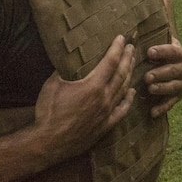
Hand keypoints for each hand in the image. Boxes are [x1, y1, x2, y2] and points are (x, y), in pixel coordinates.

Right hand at [31, 35, 136, 162]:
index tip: (121, 38)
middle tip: (132, 47)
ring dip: (129, 74)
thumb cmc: (48, 112)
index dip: (117, 48)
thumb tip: (65, 59)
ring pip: (123, 89)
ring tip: (132, 63)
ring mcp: (106, 113)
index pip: (110, 62)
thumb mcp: (52, 84)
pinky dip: (128, 100)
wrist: (48, 142)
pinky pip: (121, 110)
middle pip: (121, 73)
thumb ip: (62, 70)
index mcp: (92, 85)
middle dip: (127, 58)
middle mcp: (104, 98)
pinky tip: (132, 92)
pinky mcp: (105, 126)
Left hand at [144, 37, 181, 117]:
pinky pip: (171, 103)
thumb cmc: (162, 53)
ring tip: (150, 89)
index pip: (172, 51)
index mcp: (179, 53)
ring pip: (174, 87)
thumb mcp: (162, 44)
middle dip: (160, 73)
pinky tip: (153, 112)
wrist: (176, 63)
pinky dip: (162, 108)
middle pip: (174, 71)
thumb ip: (153, 39)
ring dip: (162, 88)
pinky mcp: (178, 96)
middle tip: (147, 77)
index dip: (162, 51)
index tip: (149, 52)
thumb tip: (132, 33)